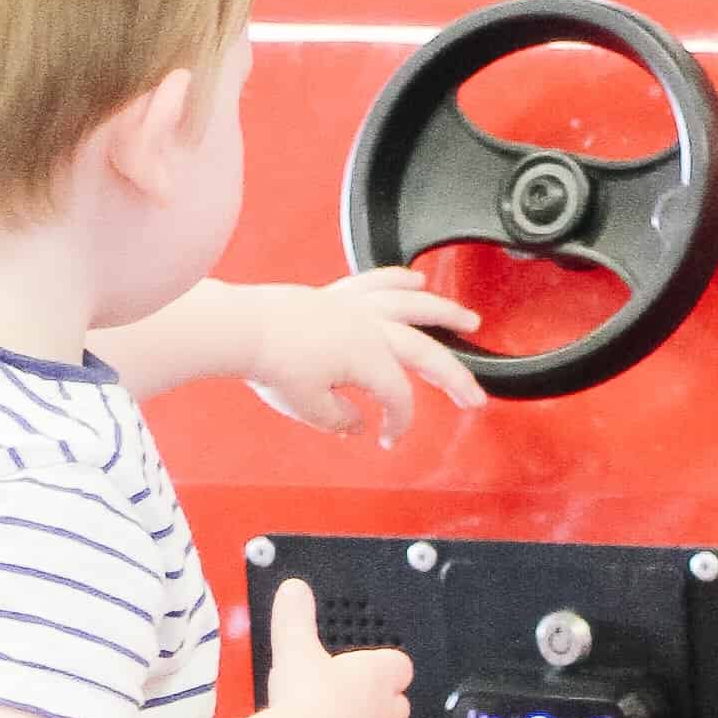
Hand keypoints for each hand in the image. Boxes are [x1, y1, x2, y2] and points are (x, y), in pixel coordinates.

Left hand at [247, 270, 483, 440]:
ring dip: (445, 313)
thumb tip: (355, 423)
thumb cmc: (270, 363)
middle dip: (454, 378)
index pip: (399, 397)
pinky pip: (376, 281)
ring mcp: (356, 307)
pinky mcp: (338, 294)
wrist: (242, 328)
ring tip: (470, 321)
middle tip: (474, 397)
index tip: (389, 437)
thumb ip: (338, 418)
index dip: (400, 422)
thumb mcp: (307, 408)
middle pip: (425, 353)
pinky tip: (416, 280)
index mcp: (368, 359)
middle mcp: (369, 328)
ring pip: (412, 305)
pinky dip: (398, 279)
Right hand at [262, 577, 412, 717]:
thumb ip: (296, 616)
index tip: (369, 668)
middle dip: (381, 707)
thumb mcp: (293, 648)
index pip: (399, 666)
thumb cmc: (302, 705)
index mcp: (375, 679)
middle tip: (350, 704)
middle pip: (398, 708)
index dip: (385, 667)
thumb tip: (294, 589)